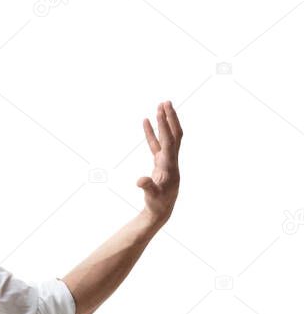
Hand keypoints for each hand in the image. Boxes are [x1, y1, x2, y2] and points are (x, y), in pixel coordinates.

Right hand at [137, 100, 182, 225]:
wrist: (161, 211)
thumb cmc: (157, 204)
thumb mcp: (152, 197)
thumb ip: (147, 187)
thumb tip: (140, 181)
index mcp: (170, 165)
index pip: (169, 141)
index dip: (165, 126)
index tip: (161, 111)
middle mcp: (171, 160)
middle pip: (173, 134)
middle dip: (170, 118)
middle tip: (166, 102)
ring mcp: (166, 160)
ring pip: (167, 136)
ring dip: (164, 122)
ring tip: (160, 106)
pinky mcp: (159, 162)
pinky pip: (156, 143)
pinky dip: (152, 132)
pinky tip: (147, 121)